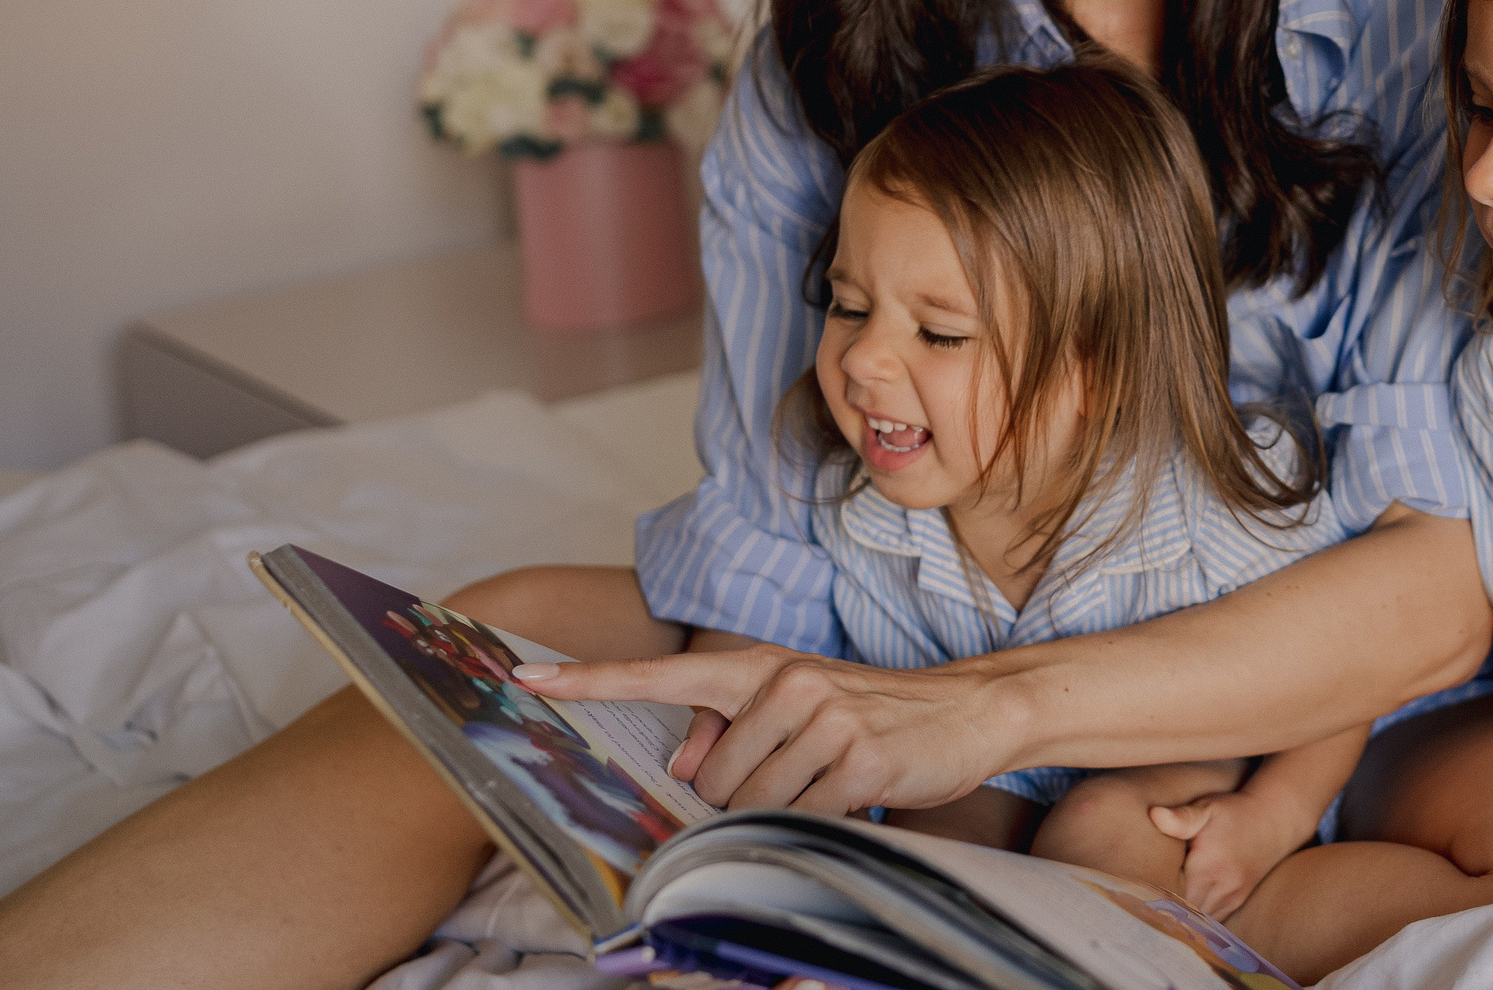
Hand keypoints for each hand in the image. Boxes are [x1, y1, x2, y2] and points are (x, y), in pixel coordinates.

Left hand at [514, 644, 1024, 814]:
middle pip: (711, 782)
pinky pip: (800, 819)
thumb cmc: (874, 715)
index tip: (524, 679)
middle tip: (799, 778)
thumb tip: (686, 767)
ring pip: (751, 804)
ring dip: (783, 813)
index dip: (589, 681)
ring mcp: (822, 719)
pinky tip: (855, 796)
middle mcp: (786, 683)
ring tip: (831, 783)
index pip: (661, 678)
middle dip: (742, 799)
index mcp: (761, 668)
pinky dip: (819, 824)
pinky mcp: (857, 759)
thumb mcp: (802, 707)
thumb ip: (733, 729)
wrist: (969, 709)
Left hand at [1147, 786, 1319, 919]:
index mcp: (1208, 868)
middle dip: (1161, 915)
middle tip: (1135, 914)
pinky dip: (1194, 922)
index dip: (1151, 901)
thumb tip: (1155, 815)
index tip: (1130, 900)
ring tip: (1152, 919)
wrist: (1273, 820)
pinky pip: (1211, 922)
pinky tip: (1177, 919)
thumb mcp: (1208, 808)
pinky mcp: (1235, 902)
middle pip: (1183, 916)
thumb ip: (1181, 817)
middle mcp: (1221, 889)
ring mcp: (1230, 898)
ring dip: (1177, 922)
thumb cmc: (1234, 812)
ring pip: (1198, 923)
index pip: (1172, 897)